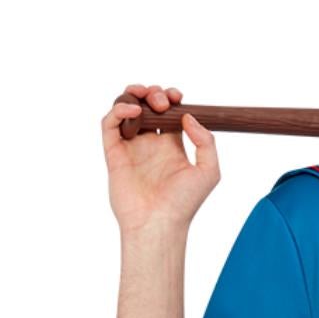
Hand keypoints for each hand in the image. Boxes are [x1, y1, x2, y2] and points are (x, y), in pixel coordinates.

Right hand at [102, 83, 218, 233]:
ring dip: (134, 94)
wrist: (159, 223)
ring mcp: (131, 148)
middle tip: (163, 103)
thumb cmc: (184, 204)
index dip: (171, 98)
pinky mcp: (114, 153)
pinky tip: (133, 110)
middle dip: (154, 93)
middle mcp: (150, 144)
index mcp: (171, 146)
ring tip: (145, 98)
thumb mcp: (208, 172)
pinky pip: (110, 123)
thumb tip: (187, 117)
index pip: (168, 112)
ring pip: (125, 109)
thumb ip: (206, 142)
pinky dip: (118, 109)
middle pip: (147, 106)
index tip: (177, 97)